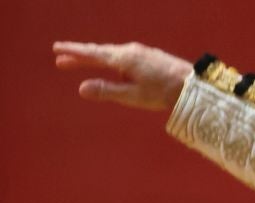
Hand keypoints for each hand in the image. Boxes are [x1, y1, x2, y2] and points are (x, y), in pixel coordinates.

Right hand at [52, 41, 190, 110]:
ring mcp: (141, 52)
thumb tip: (81, 88)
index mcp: (122, 59)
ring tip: (83, 62)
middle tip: (61, 58)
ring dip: (96, 58)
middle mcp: (129, 51)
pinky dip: (112, 61)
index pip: (91, 54)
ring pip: (112, 54)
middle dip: (80, 55)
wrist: (193, 86)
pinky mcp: (150, 56)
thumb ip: (107, 91)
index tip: (57, 50)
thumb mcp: (133, 96)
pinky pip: (125, 57)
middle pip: (99, 52)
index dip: (73, 53)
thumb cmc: (164, 93)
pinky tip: (114, 70)